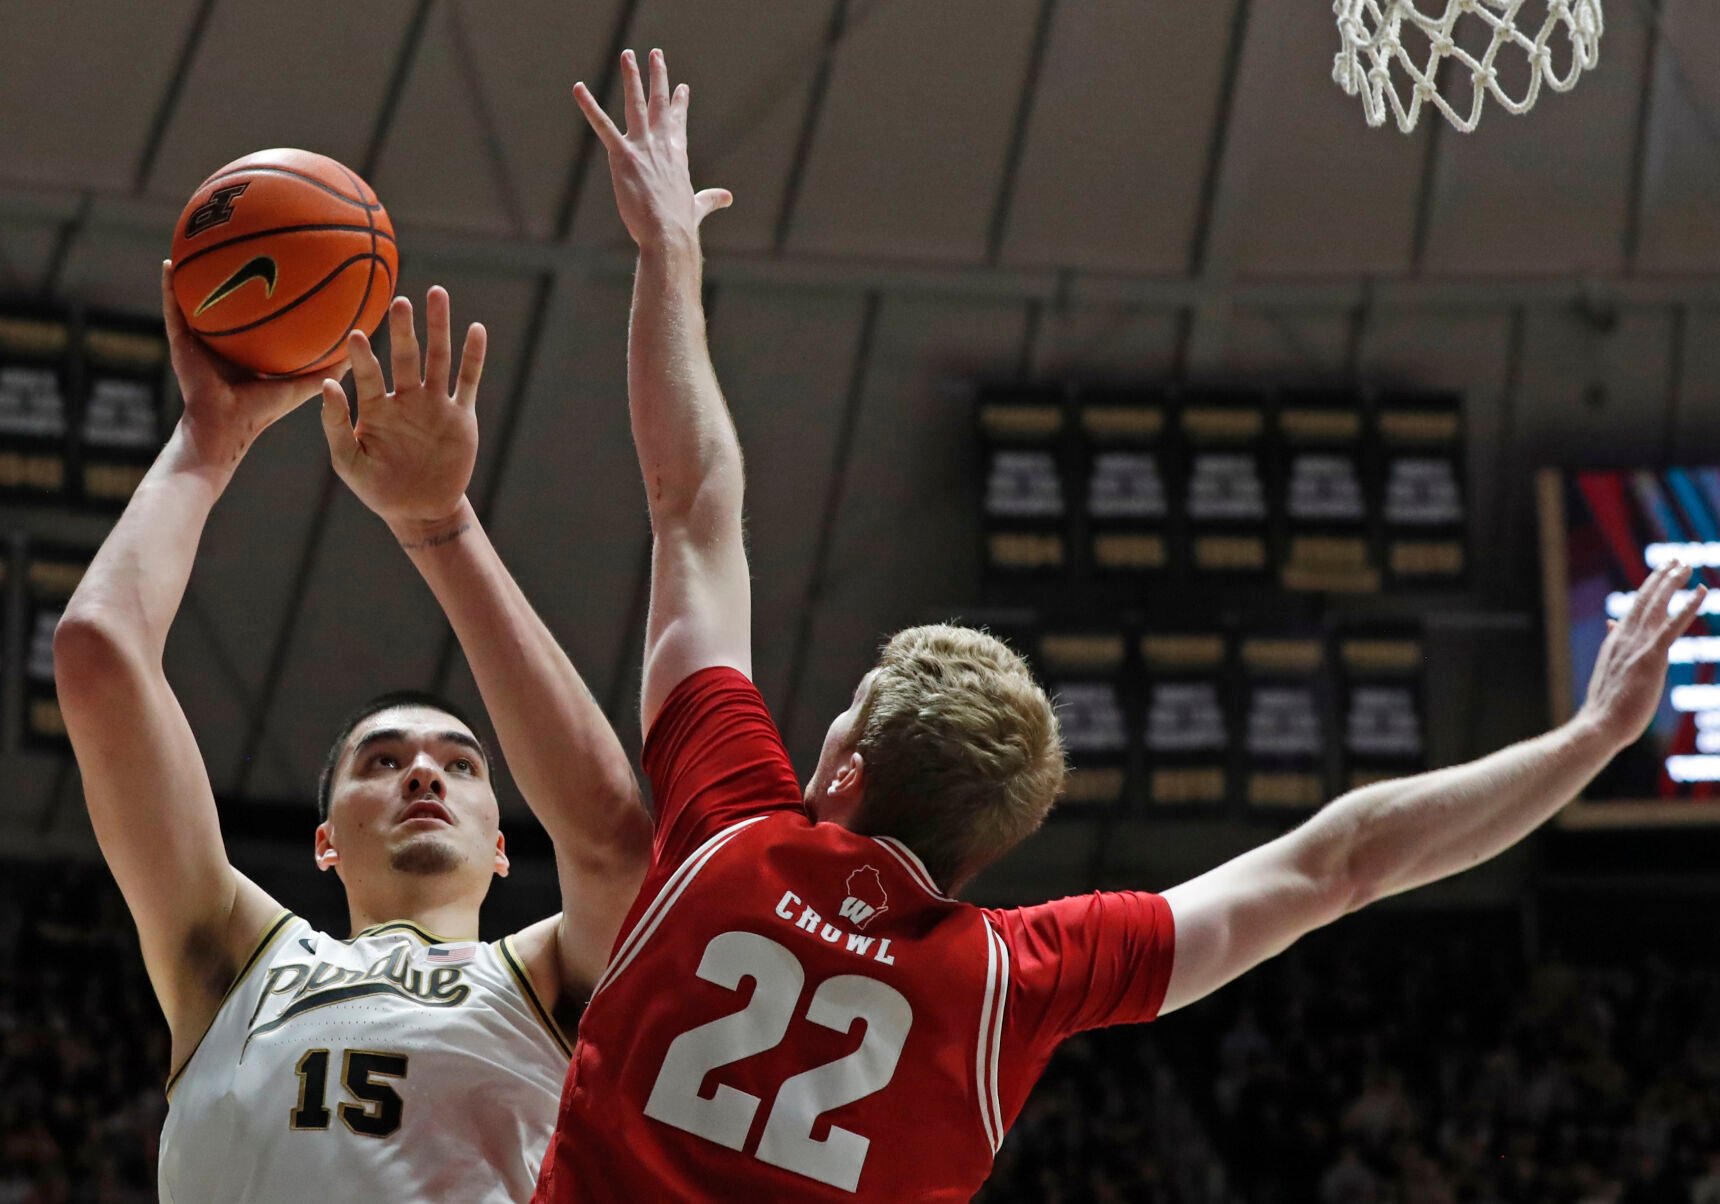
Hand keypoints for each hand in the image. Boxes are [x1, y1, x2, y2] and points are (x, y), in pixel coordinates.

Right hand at [161, 261, 341, 470]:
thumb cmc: (261, 412)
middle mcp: (223, 342)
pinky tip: (169, 263)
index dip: (268, 293)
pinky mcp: (181, 342)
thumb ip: (328, 369)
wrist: (224, 428)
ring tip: (198, 241)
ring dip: (196, 273)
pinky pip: (173, 309)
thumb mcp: (301, 386)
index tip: (282, 265)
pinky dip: (169, 287)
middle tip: (243, 242)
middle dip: (234, 272)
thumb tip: (358, 347)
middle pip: (228, 301)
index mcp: (249, 352)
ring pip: (196, 299)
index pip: (259, 317)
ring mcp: (199, 341)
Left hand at [318, 286, 486, 531]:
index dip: (362, 356)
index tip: (355, 335)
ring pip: (438, 358)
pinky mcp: (461, 416)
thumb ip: (335, 425)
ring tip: (437, 294)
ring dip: (438, 327)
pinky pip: (468, 381)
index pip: (368, 374)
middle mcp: (406, 398)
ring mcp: (435, 404)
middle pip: (406, 355)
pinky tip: (475, 330)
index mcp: (376, 407)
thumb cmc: (378, 488)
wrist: (421, 510)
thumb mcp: (349, 462)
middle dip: (403, 328)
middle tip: (399, 301)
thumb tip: (326, 384)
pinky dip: (473, 356)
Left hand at [573, 48, 731, 250]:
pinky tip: (578, 88)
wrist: (668, 234)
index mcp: (678, 155)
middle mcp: (661, 144)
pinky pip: (603, 126)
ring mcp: (642, 147)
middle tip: (656, 53)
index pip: (678, 122)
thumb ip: (710, 199)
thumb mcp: (698, 206)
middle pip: (660, 103)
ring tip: (628, 54)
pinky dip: (589, 106)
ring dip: (632, 77)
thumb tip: (727, 198)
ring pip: (636, 103)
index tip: (682, 86)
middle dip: (658, 76)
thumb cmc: (681, 224)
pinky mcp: (623, 156)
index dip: (679, 103)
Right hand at [1580, 561, 1707, 749]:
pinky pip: (1672, 627)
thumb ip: (1614, 644)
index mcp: (1617, 641)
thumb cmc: (1606, 705)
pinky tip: (1702, 592)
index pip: (1635, 608)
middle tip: (1677, 560)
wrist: (1600, 724)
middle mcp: (1625, 638)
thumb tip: (1613, 622)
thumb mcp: (1609, 669)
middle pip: (1646, 600)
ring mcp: (1637, 647)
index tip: (1662, 573)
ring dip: (1672, 584)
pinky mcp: (1651, 658)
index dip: (1650, 588)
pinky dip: (1688, 607)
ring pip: (1657, 606)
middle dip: (1661, 578)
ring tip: (1685, 566)